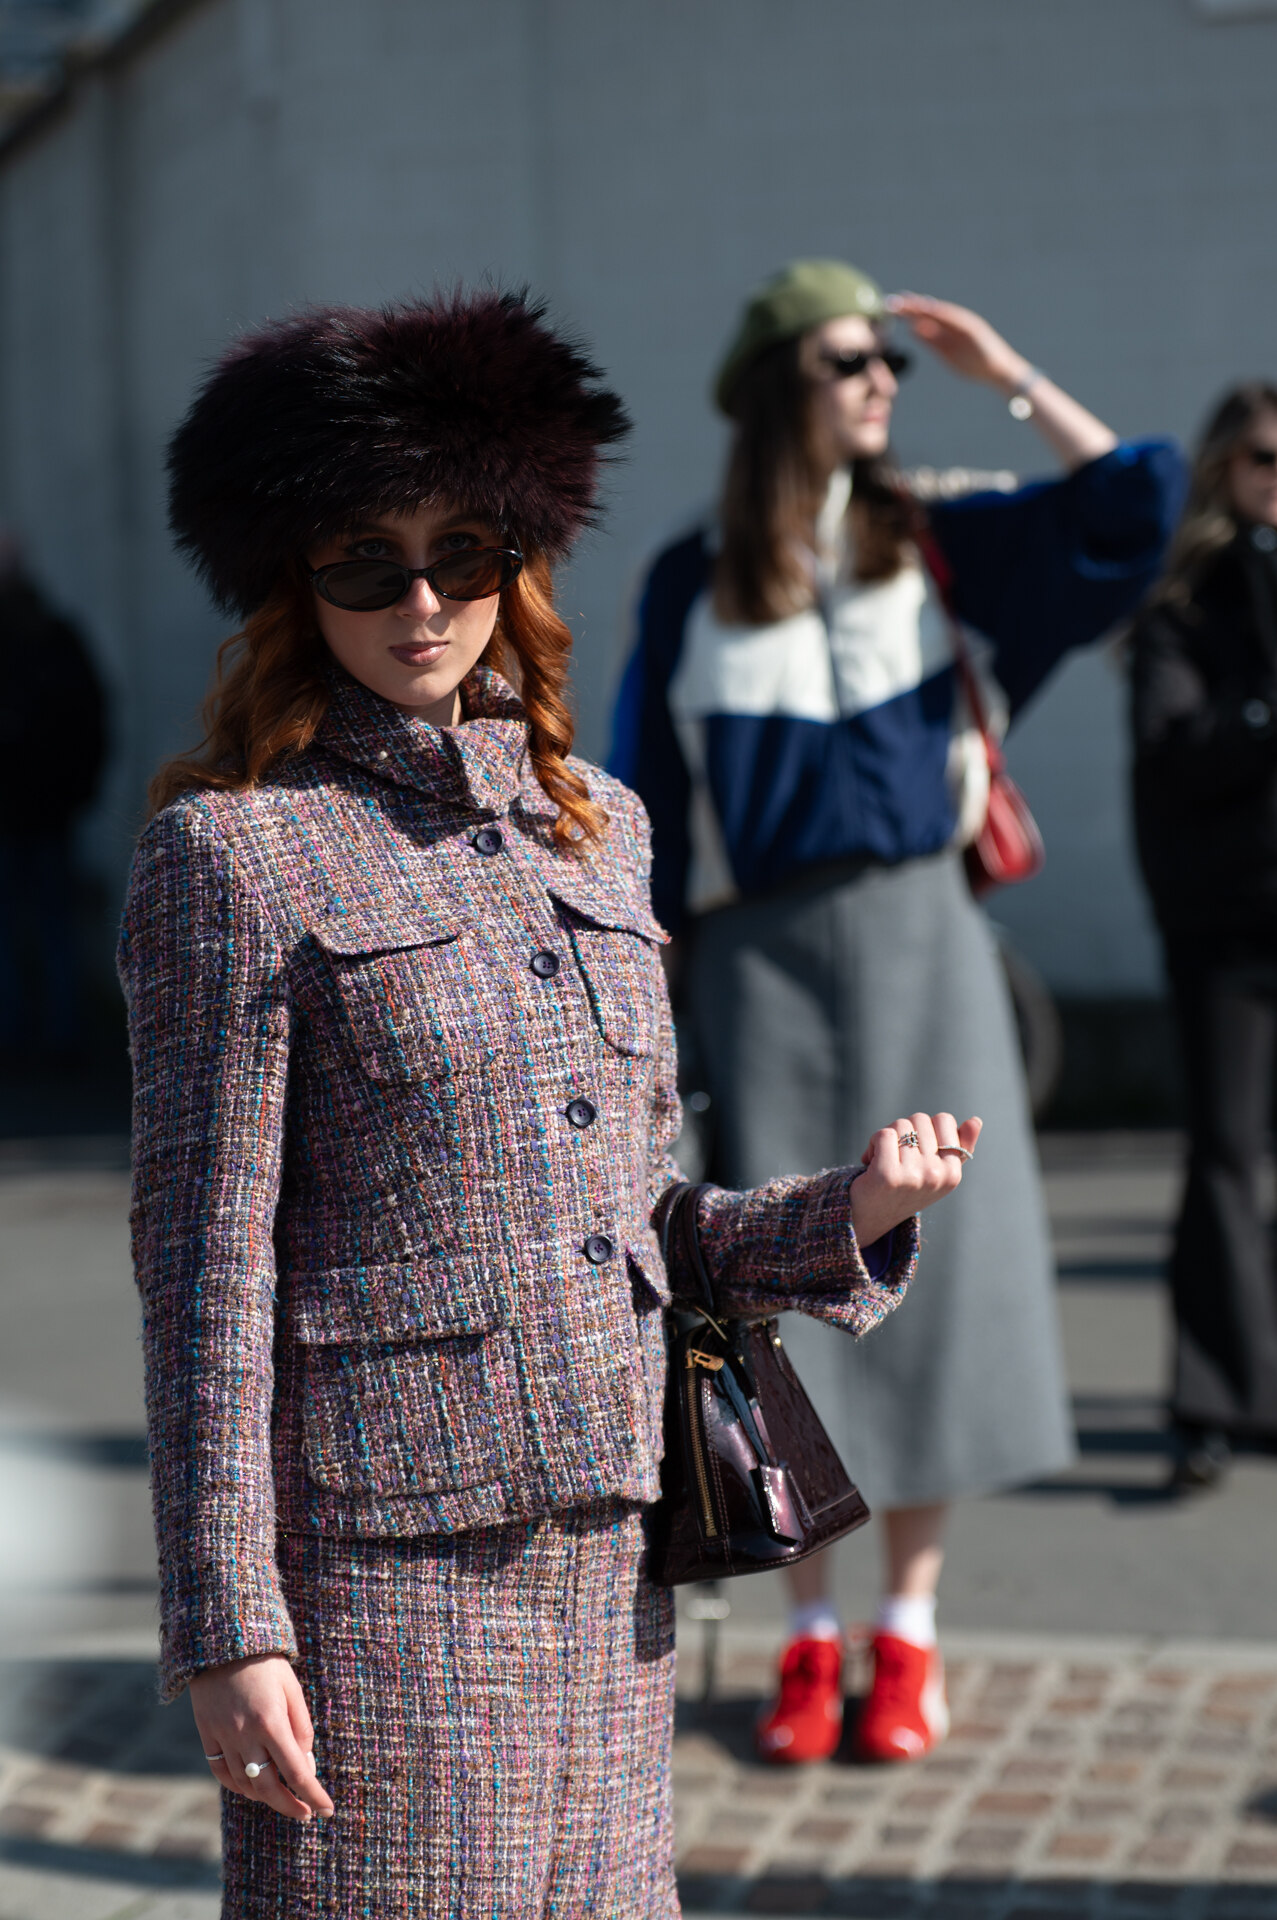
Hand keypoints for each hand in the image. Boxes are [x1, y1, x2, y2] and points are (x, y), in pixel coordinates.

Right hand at [189, 1653, 333, 1822]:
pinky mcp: (206, 1734)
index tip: (327, 1811)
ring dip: (264, 1797)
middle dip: (289, 1806)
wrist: (222, 1639)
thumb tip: (305, 1767)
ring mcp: (222, 1736)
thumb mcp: (292, 1688)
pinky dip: (237, 1785)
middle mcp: (244, 1734)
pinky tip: (251, 1786)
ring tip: (282, 1797)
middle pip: (267, 1787)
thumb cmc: (266, 1662)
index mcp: (271, 1721)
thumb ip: (301, 1728)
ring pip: (243, 1784)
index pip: (296, 1772)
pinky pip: (220, 1771)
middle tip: (306, 1814)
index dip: (313, 1795)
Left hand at [849, 1111, 982, 1249]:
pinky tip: (870, 1162)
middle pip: (920, 1119)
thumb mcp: (935, 1170)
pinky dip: (872, 1144)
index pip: (944, 1120)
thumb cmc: (903, 1188)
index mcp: (953, 1173)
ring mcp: (914, 1176)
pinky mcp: (888, 1175)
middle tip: (897, 1157)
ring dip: (887, 1138)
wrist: (868, 1218)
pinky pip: (883, 1135)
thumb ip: (958, 1146)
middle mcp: (937, 1176)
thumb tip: (976, 1120)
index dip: (924, 1128)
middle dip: (904, 1132)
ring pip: (900, 1125)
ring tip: (884, 1161)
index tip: (916, 1151)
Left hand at [887, 293, 1028, 394]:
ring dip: (923, 308)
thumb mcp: (947, 353)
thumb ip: (932, 340)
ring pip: (940, 313)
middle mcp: (955, 323)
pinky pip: (954, 320)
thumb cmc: (974, 365)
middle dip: (911, 306)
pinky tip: (927, 310)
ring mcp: (964, 324)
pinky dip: (941, 314)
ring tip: (905, 303)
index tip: (892, 307)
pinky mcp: (972, 329)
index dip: (909, 311)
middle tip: (891, 302)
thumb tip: (914, 329)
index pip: (925, 317)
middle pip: (930, 312)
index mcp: (948, 329)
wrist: (998, 371)